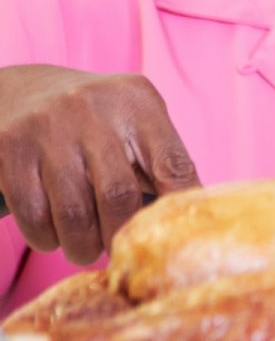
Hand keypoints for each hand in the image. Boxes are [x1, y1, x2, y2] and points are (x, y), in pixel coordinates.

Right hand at [0, 66, 200, 263]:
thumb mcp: (134, 123)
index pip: (174, 166)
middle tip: (117, 251)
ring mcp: (48, 126)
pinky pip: (32, 212)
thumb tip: (191, 228)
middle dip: (119, 237)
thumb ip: (163, 163)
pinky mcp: (10, 146)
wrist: (20, 89)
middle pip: (119, 196)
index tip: (173, 241)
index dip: (179, 211)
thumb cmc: (95, 121)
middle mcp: (94, 109)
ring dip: (81, 245)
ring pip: (74, 212)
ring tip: (85, 250)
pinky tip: (52, 237)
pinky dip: (45, 237)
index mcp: (138, 104)